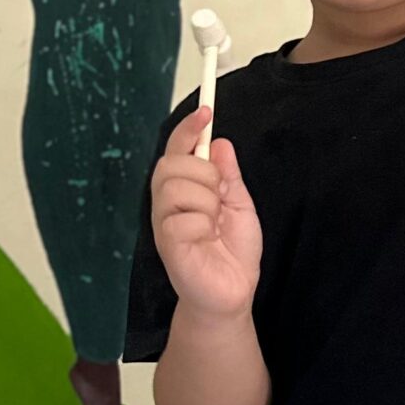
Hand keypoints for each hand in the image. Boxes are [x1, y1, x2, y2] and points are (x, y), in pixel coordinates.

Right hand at [151, 110, 261, 321]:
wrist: (232, 294)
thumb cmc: (232, 252)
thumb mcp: (240, 206)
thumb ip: (229, 176)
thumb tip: (220, 142)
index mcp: (184, 191)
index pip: (176, 151)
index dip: (187, 129)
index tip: (205, 111)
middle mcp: (167, 204)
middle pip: (172, 163)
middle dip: (205, 173)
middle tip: (220, 199)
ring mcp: (164, 223)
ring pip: (177, 187)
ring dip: (207, 202)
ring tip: (214, 225)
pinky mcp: (166, 244)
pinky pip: (182, 218)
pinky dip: (203, 226)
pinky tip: (207, 241)